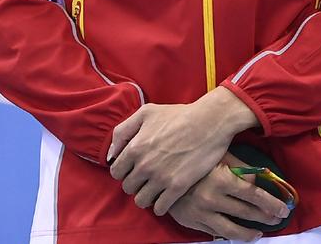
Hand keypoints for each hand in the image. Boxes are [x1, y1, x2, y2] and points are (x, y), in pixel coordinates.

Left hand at [107, 87, 257, 215]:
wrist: (209, 121)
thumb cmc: (178, 115)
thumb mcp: (146, 112)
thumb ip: (123, 131)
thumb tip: (111, 154)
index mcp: (135, 147)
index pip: (115, 172)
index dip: (124, 170)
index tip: (134, 168)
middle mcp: (144, 165)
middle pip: (128, 188)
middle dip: (135, 182)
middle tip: (147, 176)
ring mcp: (161, 177)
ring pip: (141, 201)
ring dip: (147, 196)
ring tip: (156, 187)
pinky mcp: (177, 187)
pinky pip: (160, 208)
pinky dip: (161, 204)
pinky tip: (167, 194)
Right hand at [168, 153, 289, 241]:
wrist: (160, 167)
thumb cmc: (194, 155)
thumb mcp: (218, 155)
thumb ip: (240, 166)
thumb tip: (260, 175)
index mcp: (222, 179)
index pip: (254, 194)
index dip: (271, 202)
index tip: (284, 207)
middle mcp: (214, 199)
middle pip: (246, 212)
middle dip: (266, 216)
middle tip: (278, 218)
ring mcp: (202, 213)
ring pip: (232, 229)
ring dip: (249, 232)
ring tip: (259, 233)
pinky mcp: (193, 222)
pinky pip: (215, 232)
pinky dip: (228, 234)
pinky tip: (237, 232)